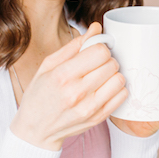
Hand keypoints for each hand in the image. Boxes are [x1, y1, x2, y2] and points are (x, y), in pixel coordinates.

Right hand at [9, 22, 128, 150]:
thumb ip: (74, 46)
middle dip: (106, 60)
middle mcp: (77, 92)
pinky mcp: (99, 118)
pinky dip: (116, 89)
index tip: (94, 51)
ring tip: (100, 77)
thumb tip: (96, 28)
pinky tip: (104, 89)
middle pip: (111, 64)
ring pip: (119, 79)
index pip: (99, 51)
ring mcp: (90, 108)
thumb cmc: (40, 95)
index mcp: (62, 75)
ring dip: (112, 74)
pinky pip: (122, 95)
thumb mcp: (48, 65)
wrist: (36, 130)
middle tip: (96, 64)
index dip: (99, 47)